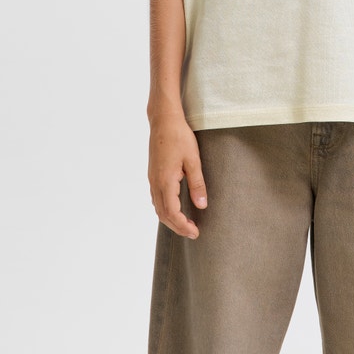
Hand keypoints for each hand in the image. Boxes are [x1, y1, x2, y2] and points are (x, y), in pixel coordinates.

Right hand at [148, 113, 207, 238]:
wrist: (163, 120)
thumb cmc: (179, 136)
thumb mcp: (193, 159)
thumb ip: (197, 183)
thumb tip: (202, 206)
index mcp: (166, 181)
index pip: (172, 213)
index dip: (183, 226)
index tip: (195, 232)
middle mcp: (155, 183)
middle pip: (163, 214)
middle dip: (177, 226)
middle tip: (193, 232)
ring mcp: (152, 179)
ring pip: (158, 207)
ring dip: (170, 219)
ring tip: (186, 223)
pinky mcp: (153, 174)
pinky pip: (156, 198)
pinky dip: (165, 209)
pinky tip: (175, 207)